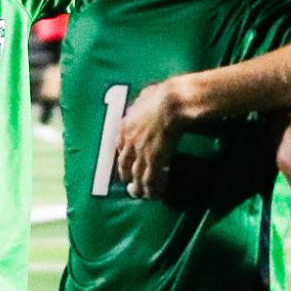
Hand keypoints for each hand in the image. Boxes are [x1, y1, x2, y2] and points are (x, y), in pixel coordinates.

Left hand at [114, 78, 184, 198]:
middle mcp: (130, 142)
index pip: (119, 147)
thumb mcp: (146, 95)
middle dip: (127, 177)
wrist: (171, 102)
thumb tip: (145, 100)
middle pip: (124, 165)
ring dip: (139, 188)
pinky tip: (156, 194)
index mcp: (126, 126)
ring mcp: (141, 152)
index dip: (123, 158)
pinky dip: (153, 188)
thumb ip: (142, 102)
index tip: (126, 166)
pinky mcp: (155, 159)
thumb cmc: (162, 95)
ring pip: (137, 176)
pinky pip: (151, 179)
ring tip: (143, 195)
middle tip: (131, 186)